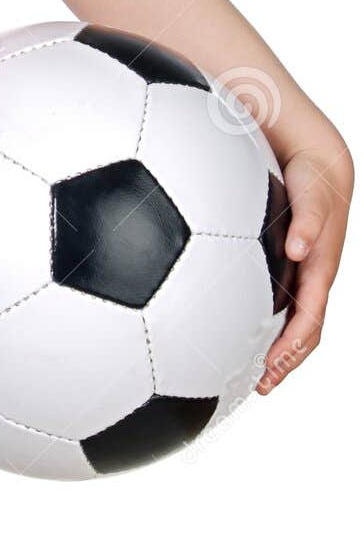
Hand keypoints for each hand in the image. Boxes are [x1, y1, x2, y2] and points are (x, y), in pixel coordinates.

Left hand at [256, 139, 353, 394]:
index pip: (310, 320)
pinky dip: (260, 322)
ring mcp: (298, 275)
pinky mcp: (284, 267)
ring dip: (273, 349)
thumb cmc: (313, 182)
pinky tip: (231, 327)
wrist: (316, 165)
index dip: (294, 347)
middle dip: (285, 362)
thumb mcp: (313, 197)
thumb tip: (299, 248)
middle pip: (302, 332)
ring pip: (289, 322)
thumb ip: (309, 220)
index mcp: (320, 271)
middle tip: (259, 386)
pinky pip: (275, 302)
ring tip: (244, 371)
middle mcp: (310, 279)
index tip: (272, 367)